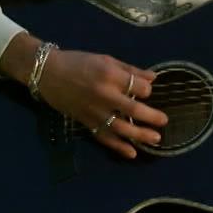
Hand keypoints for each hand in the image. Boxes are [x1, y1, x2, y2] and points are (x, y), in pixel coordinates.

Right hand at [2, 33, 164, 158]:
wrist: (47, 73)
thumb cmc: (78, 62)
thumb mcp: (105, 59)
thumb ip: (130, 70)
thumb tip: (153, 78)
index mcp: (110, 75)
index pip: (138, 88)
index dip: (147, 91)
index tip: (146, 91)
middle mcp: (104, 95)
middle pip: (133, 110)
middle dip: (152, 117)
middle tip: (164, 121)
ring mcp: (94, 111)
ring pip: (121, 128)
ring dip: (140, 135)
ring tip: (156, 139)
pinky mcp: (86, 122)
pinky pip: (104, 137)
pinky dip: (118, 147)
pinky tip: (132, 153)